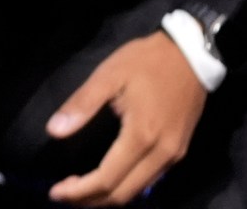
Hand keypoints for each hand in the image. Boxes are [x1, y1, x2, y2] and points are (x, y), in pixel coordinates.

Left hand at [45, 32, 208, 203]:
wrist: (192, 52)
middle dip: (91, 201)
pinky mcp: (180, 151)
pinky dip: (127, 187)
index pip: (106, 179)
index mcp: (141, 136)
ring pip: (138, 191)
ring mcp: (174, 155)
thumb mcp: (109, 74)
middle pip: (123, 194)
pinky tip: (111, 178)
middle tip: (64, 195)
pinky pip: (151, 180)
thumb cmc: (147, 61)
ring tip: (82, 190)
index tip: (55, 192)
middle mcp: (161, 154)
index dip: (79, 191)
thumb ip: (82, 104)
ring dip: (108, 197)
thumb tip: (54, 131)